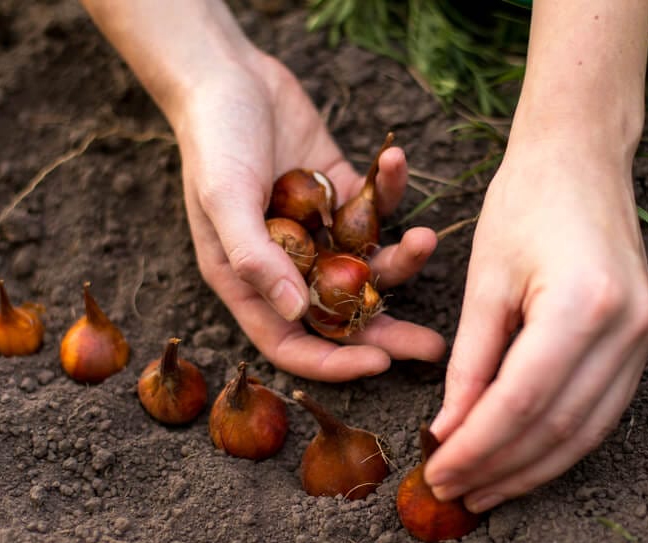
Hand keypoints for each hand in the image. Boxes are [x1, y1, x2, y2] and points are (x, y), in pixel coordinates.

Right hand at [169, 49, 444, 380]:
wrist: (228, 73)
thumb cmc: (213, 138)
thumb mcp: (224, 198)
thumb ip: (254, 256)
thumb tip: (293, 311)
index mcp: (249, 280)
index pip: (292, 341)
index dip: (333, 361)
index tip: (380, 364)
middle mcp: (286, 264)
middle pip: (341, 315)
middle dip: (387, 332)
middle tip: (433, 347)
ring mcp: (317, 230)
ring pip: (368, 264)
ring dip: (402, 258)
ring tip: (426, 238)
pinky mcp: (340, 193)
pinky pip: (374, 206)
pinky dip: (388, 188)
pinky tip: (394, 159)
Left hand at [423, 136, 647, 511]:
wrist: (581, 159)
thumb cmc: (523, 204)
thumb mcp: (484, 281)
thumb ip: (470, 362)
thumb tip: (449, 433)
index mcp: (582, 305)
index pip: (520, 403)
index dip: (475, 448)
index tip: (436, 473)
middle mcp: (626, 330)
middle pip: (556, 428)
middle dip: (499, 469)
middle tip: (451, 493)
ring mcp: (644, 339)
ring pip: (584, 433)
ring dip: (530, 470)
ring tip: (482, 492)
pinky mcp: (643, 343)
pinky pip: (601, 414)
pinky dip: (558, 445)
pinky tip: (521, 462)